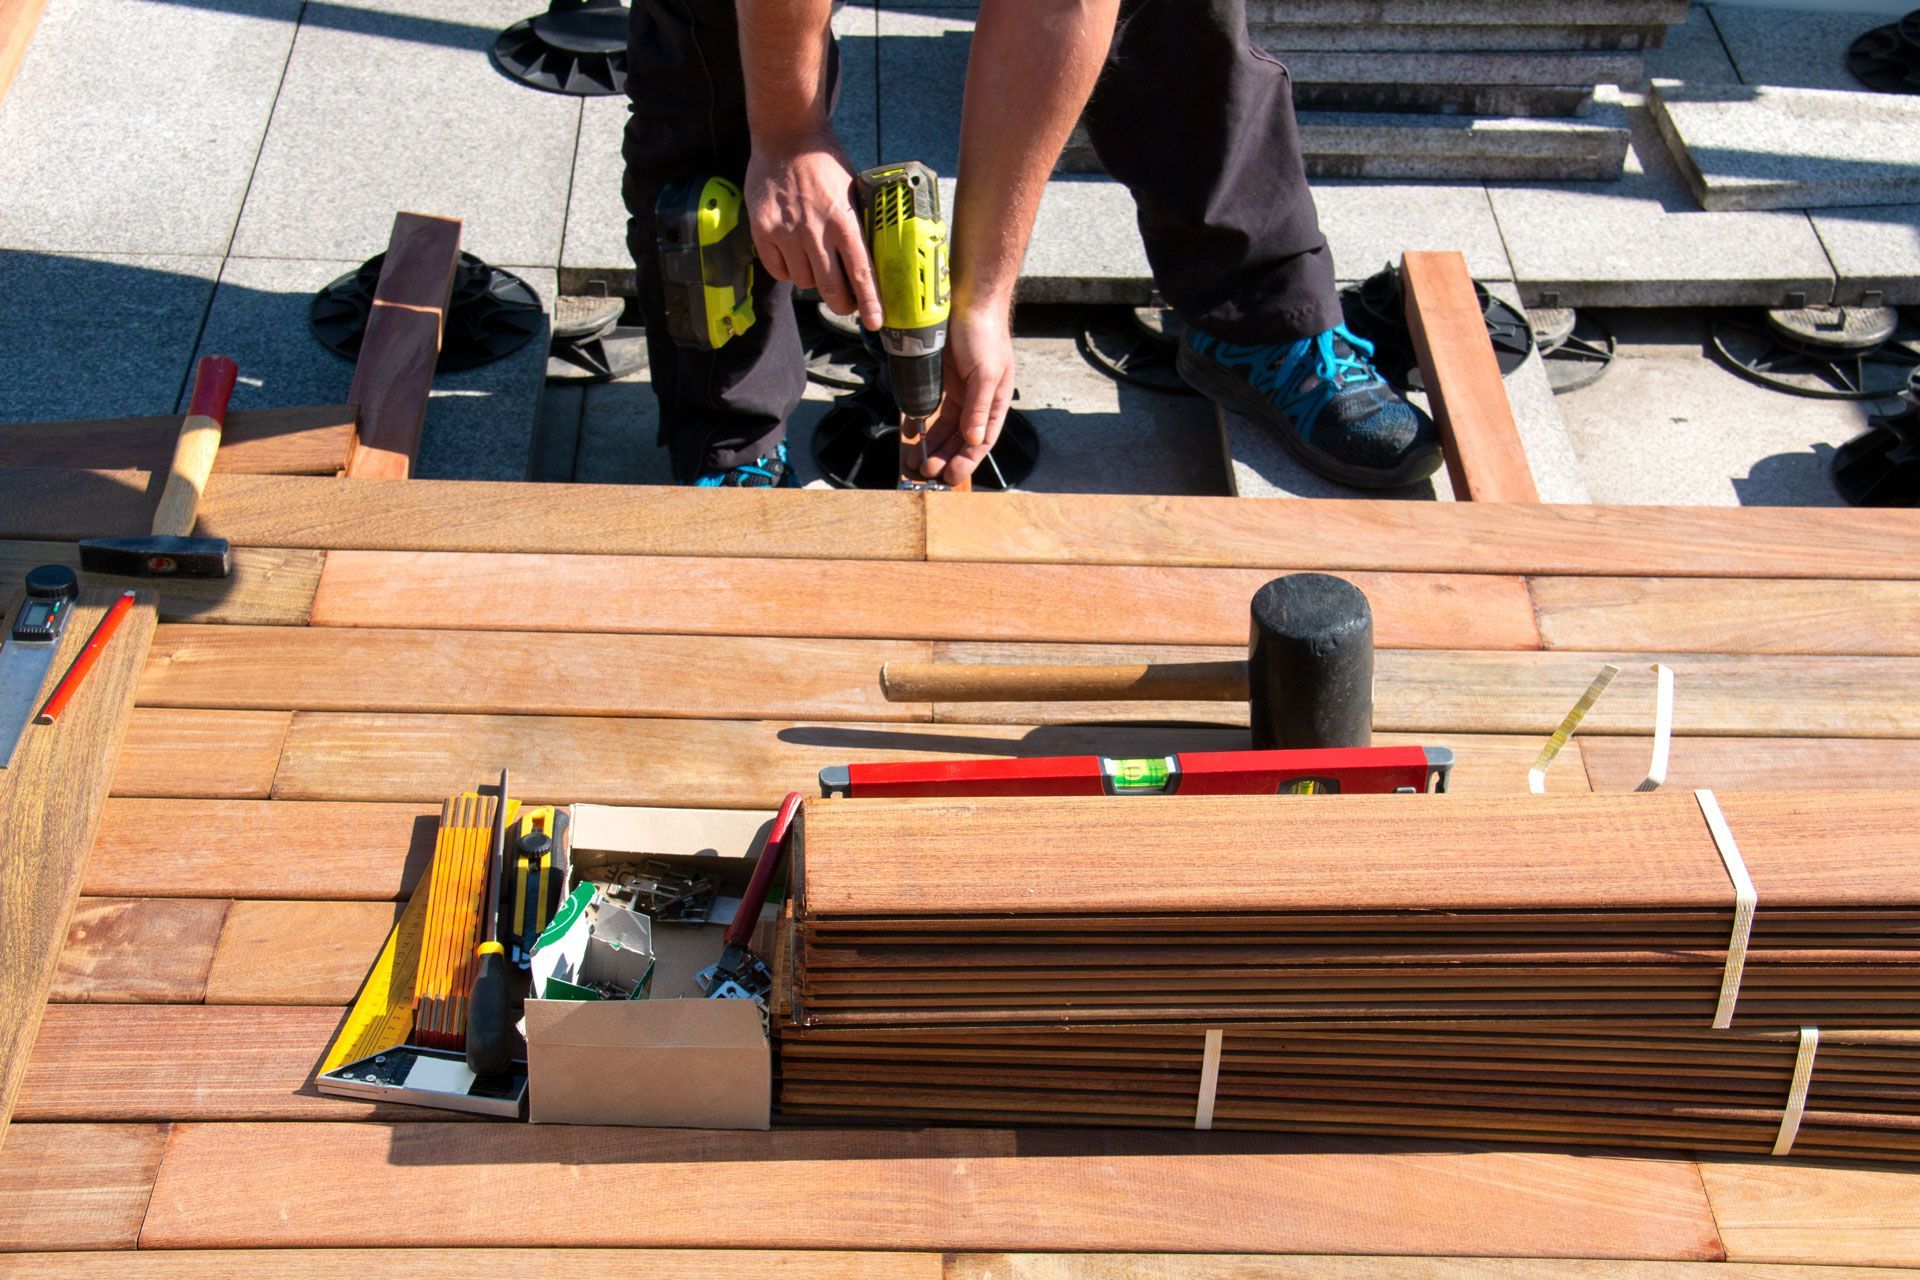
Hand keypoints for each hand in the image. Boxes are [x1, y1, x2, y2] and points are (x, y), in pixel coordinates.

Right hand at [742, 131, 882, 329]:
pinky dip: (788, 271)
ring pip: (803, 282)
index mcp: (844, 221)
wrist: (786, 136)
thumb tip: (868, 263)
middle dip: (842, 304)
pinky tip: (794, 257)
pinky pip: (778, 270)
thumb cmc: (824, 163)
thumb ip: (857, 227)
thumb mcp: (852, 191)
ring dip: (813, 280)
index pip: (861, 273)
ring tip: (816, 262)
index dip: (869, 303)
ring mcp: (787, 233)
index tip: (876, 322)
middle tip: (846, 304)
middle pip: (831, 289)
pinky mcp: (763, 231)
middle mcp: (815, 231)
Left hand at [920, 302, 1014, 488]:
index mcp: (994, 403)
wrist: (968, 301)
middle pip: (960, 439)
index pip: (981, 442)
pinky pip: (931, 410)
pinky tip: (912, 436)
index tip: (950, 478)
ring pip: (945, 428)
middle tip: (926, 472)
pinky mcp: (942, 382)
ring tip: (916, 461)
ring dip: (933, 446)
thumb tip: (974, 440)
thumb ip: (978, 409)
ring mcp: (959, 392)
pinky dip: (923, 425)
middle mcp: (977, 402)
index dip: (966, 461)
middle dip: (944, 458)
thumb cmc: (984, 335)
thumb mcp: (985, 374)